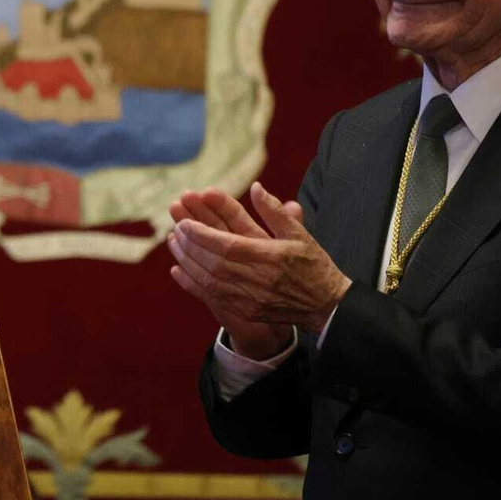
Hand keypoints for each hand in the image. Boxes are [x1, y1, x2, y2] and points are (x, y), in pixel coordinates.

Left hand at [167, 182, 350, 344]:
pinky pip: (212, 297)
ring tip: (174, 242)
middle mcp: (258, 280)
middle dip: (191, 244)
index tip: (186, 222)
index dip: (202, 234)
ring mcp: (250, 299)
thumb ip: (274, 212)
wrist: (326, 305)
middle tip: (176, 227)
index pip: (228, 245)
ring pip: (209, 280)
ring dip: (188, 260)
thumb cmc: (313, 265)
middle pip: (213, 262)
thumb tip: (255, 188)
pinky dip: (192, 283)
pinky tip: (177, 269)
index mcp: (271, 257)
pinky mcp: (246, 311)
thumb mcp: (300, 234)